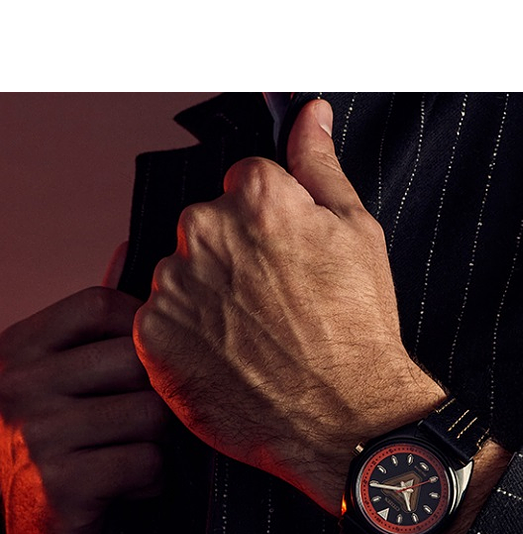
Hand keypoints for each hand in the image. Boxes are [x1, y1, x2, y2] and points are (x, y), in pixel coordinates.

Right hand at [0, 282, 169, 533]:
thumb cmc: (49, 447)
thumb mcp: (55, 375)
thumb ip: (90, 322)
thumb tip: (131, 249)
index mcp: (19, 349)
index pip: (100, 304)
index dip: (140, 329)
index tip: (144, 363)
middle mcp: (19, 384)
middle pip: (137, 360)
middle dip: (154, 395)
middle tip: (142, 423)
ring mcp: (38, 432)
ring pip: (150, 414)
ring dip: (154, 443)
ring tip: (128, 457)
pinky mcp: (62, 482)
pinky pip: (147, 462)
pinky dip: (149, 482)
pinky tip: (126, 490)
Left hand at [134, 100, 444, 514]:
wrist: (344, 420)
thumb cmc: (357, 330)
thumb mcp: (358, 233)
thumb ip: (319, 165)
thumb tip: (310, 113)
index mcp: (255, 197)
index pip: (243, 185)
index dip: (271, 226)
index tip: (287, 264)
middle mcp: (204, 231)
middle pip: (206, 226)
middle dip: (233, 256)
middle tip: (273, 305)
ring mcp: (174, 285)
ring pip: (181, 272)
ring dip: (206, 296)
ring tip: (251, 336)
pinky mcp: (152, 336)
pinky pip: (160, 319)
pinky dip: (186, 336)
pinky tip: (226, 357)